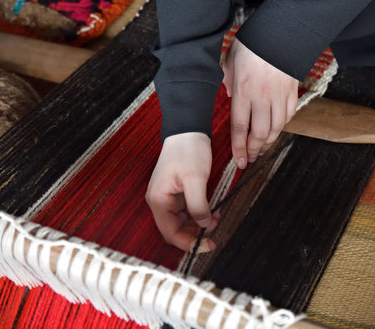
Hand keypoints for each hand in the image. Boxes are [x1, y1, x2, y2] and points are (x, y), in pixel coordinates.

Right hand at [146, 132, 217, 251]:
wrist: (188, 130)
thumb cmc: (187, 150)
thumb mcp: (195, 179)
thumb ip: (198, 205)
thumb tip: (204, 225)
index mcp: (158, 200)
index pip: (170, 233)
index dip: (188, 243)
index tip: (206, 245)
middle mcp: (160, 201)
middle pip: (176, 229)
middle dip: (196, 233)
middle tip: (215, 231)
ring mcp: (169, 197)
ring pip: (183, 221)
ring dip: (199, 224)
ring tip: (216, 218)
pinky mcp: (178, 192)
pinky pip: (187, 211)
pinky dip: (200, 213)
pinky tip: (213, 210)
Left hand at [223, 38, 297, 168]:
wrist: (280, 31)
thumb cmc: (252, 44)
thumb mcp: (231, 59)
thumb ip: (227, 79)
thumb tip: (228, 95)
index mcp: (244, 90)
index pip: (240, 126)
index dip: (239, 147)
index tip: (238, 161)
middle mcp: (262, 97)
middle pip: (259, 133)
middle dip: (253, 150)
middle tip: (249, 159)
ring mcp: (279, 95)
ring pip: (276, 128)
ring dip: (268, 143)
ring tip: (260, 149)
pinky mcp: (292, 91)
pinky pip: (288, 115)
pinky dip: (282, 126)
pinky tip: (275, 130)